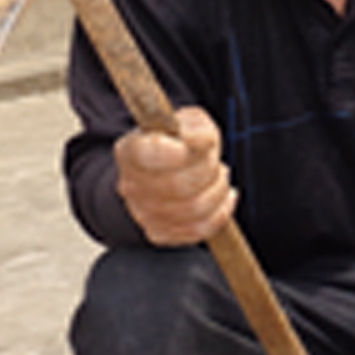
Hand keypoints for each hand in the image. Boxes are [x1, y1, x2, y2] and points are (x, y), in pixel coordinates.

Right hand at [114, 107, 237, 246]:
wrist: (158, 169)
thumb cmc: (174, 143)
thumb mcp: (185, 121)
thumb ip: (195, 126)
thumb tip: (202, 141)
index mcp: (131, 151)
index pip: (153, 154)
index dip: (184, 151)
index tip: (203, 142)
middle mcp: (132, 185)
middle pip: (179, 185)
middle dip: (209, 169)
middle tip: (213, 159)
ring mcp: (143, 213)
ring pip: (194, 209)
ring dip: (218, 190)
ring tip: (219, 175)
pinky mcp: (160, 233)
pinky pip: (199, 229)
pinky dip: (220, 212)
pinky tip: (223, 197)